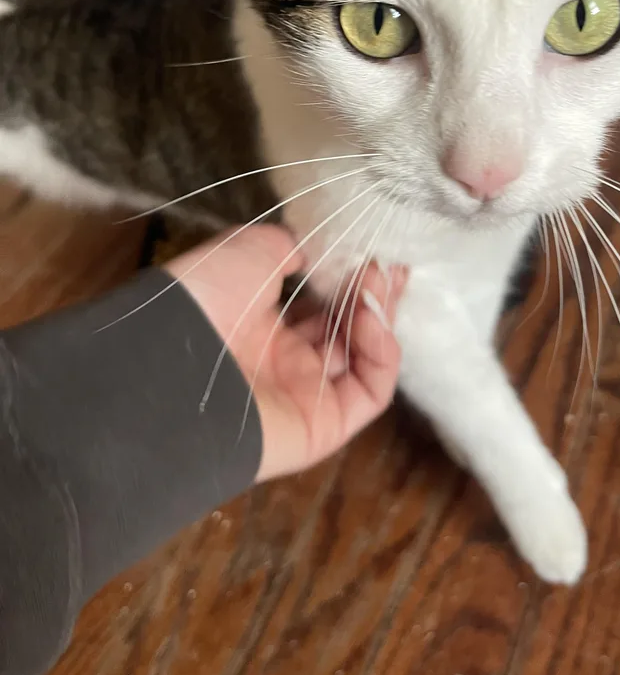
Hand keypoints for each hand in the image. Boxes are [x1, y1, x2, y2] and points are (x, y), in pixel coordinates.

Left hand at [167, 226, 406, 481]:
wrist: (175, 362)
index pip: (321, 305)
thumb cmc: (205, 299)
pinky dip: (382, 353)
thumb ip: (288, 247)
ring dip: (379, 315)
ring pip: (364, 358)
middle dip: (373, 296)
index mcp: (259, 326)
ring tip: (376, 281)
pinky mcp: (325, 426)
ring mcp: (304, 395)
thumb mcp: (248, 249)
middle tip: (390, 265)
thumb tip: (313, 253)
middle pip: (347, 331)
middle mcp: (283, 362)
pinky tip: (371, 318)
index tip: (375, 252)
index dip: (351, 279)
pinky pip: (371, 391)